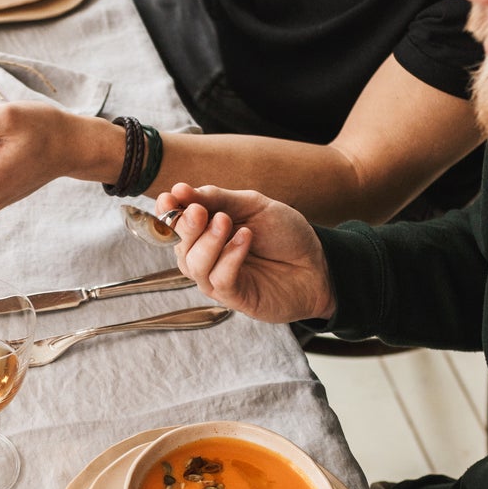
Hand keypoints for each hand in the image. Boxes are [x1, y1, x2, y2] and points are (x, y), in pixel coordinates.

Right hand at [161, 183, 333, 321]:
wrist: (319, 262)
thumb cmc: (285, 234)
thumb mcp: (253, 205)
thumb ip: (218, 198)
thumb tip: (179, 190)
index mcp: (207, 231)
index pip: (176, 224)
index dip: (168, 212)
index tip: (169, 198)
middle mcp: (207, 257)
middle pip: (180, 246)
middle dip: (186, 227)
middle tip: (200, 212)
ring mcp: (218, 279)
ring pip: (194, 265)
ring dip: (208, 242)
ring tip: (226, 222)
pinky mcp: (235, 298)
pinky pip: (220, 280)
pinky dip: (229, 257)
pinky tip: (245, 239)